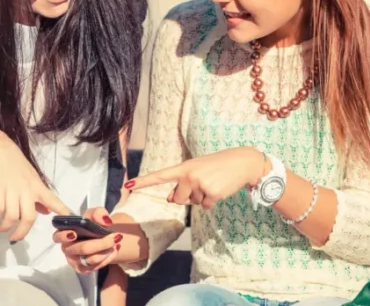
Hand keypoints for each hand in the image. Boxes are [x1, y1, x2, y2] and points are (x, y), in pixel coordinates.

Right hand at [0, 129, 71, 240]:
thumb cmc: (12, 161)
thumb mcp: (30, 176)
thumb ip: (38, 196)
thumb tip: (46, 212)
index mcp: (36, 185)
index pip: (53, 200)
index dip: (62, 211)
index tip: (71, 220)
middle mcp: (26, 189)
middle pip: (28, 218)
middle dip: (21, 233)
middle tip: (14, 238)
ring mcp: (11, 189)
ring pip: (12, 217)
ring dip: (4, 227)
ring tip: (0, 228)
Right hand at [53, 207, 122, 273]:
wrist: (101, 236)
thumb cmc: (93, 224)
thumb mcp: (95, 214)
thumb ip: (98, 213)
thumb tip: (105, 220)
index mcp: (64, 233)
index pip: (58, 236)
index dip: (64, 236)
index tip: (74, 234)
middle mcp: (67, 248)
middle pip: (82, 248)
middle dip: (101, 243)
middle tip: (116, 237)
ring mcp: (73, 260)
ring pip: (91, 259)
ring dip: (106, 251)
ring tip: (116, 243)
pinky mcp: (82, 269)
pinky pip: (95, 267)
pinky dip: (107, 258)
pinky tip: (114, 250)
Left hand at [124, 147, 265, 208]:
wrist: (242, 162)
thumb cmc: (217, 166)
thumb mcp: (197, 170)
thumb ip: (182, 183)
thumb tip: (170, 199)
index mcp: (184, 167)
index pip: (160, 176)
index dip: (143, 182)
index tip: (127, 186)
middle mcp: (189, 176)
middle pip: (178, 199)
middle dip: (187, 196)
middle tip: (202, 183)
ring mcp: (200, 185)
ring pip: (194, 203)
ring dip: (202, 197)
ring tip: (213, 183)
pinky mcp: (212, 194)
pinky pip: (206, 206)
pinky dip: (212, 201)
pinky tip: (219, 189)